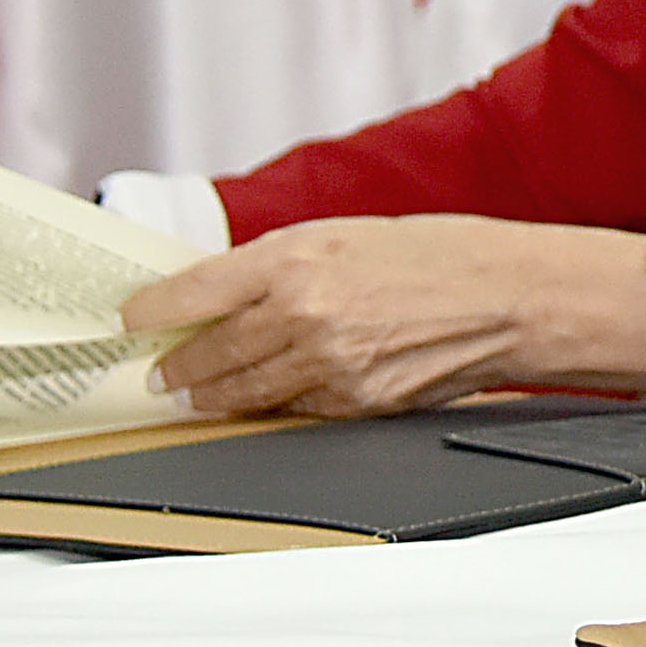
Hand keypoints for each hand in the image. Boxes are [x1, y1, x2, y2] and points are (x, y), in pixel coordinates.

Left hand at [117, 215, 645, 418]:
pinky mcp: (354, 404)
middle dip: (177, 365)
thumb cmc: (441, 254)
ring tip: (195, 393)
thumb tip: (225, 290)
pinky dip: (272, 407)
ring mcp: (327, 365)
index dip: (151, 311)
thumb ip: (283, 263)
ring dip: (211, 395)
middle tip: (161, 370)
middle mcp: (303, 313)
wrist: (513, 296)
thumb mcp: (350, 234)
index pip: (193, 291)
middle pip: (208, 354)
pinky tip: (263, 400)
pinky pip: (293, 412)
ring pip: (242, 394)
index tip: (132, 319)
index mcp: (296, 258)